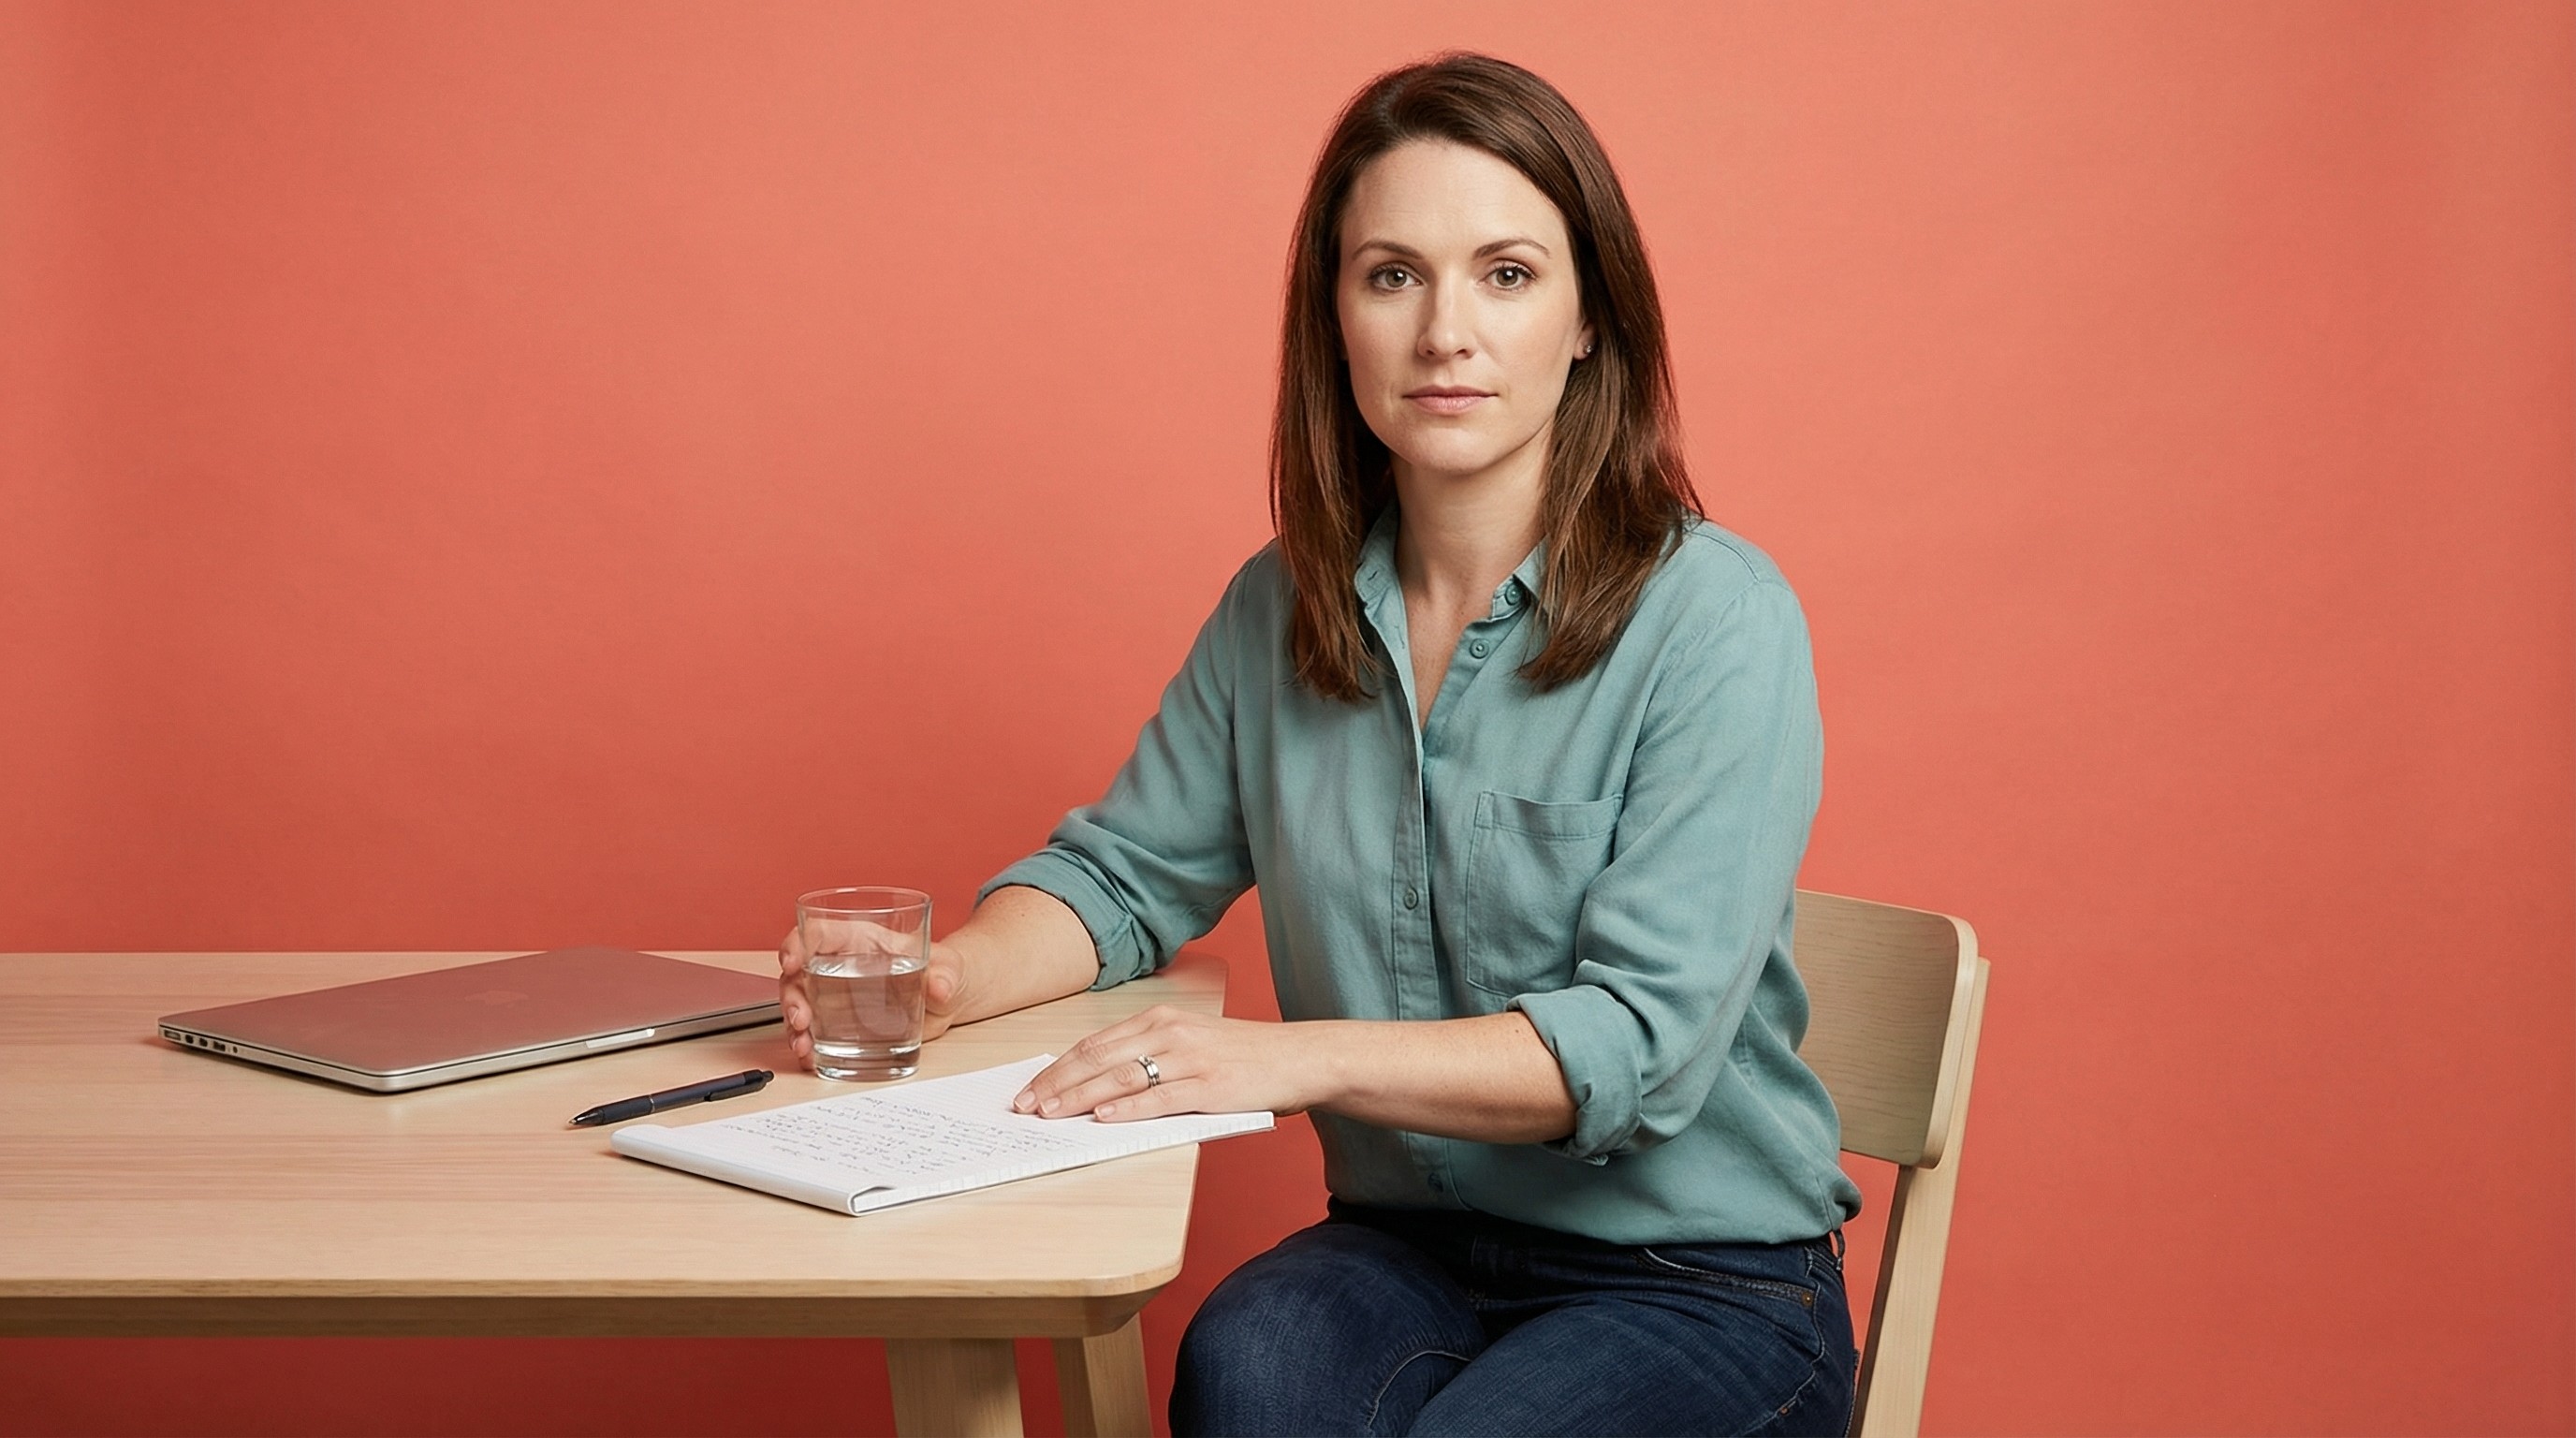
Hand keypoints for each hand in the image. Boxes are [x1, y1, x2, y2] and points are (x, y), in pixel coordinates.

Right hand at [776, 926, 969, 1073]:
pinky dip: (807, 1044)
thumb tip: (941, 986)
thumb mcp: (949, 967)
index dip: (797, 943)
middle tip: (801, 1019)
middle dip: (792, 996)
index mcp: (860, 939)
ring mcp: (837, 994)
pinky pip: (814, 1030)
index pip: (818, 932)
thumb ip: (946, 973)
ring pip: (800, 1003)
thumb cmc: (944, 969)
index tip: (792, 962)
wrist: (951, 998)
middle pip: (799, 972)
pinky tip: (811, 1058)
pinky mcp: (841, 1021)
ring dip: (794, 1025)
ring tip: (804, 1045)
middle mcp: (841, 964)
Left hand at [1011, 1005, 1319, 1121]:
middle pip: (1097, 1059)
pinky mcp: (1209, 1086)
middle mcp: (1169, 1032)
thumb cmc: (1243, 1057)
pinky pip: (1158, 1098)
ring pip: (1119, 1078)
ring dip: (1078, 1098)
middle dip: (1055, 1085)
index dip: (1056, 1069)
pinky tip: (1101, 1119)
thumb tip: (1095, 1089)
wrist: (1299, 1057)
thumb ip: (1148, 1057)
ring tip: (1050, 1115)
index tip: (1028, 1090)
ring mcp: (1189, 1058)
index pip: (1094, 1045)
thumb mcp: (1190, 1043)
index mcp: (1160, 1018)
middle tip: (1026, 1107)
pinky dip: (1125, 1110)